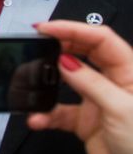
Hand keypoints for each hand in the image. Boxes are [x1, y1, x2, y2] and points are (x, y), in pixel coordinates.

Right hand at [28, 20, 132, 153]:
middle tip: (34, 44)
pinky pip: (60, 112)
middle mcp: (115, 85)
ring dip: (47, 84)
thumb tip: (65, 62)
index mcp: (131, 74)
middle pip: (83, 54)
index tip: (46, 29)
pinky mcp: (87, 124)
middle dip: (59, 48)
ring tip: (32, 82)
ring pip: (67, 82)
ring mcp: (99, 104)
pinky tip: (37, 119)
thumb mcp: (121, 111)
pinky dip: (45, 114)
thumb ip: (91, 84)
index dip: (74, 29)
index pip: (101, 40)